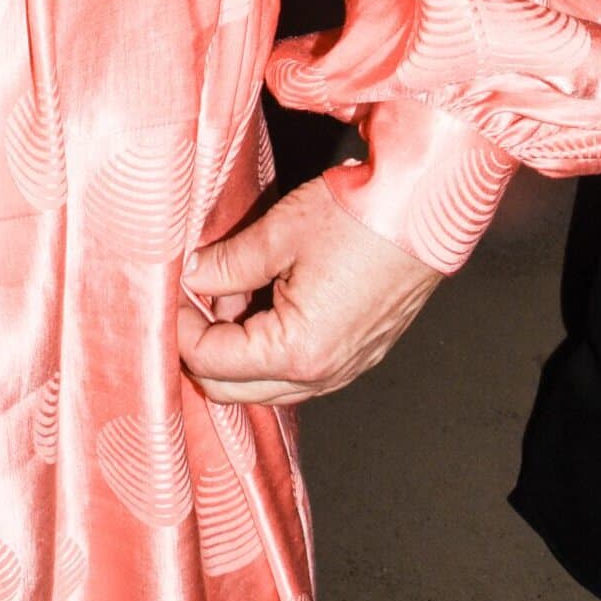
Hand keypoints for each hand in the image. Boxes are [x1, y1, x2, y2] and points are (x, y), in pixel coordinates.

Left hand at [177, 176, 440, 406]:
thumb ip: (228, 264)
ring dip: (238, 351)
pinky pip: (300, 372)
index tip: (172, 292)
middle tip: (191, 300)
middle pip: (233, 390)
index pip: (212, 363)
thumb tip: (192, 276)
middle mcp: (322, 375)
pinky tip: (266, 300)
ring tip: (230, 292)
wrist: (427, 209)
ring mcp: (345, 370)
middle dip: (204, 349)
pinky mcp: (360, 354)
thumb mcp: (280, 233)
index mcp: (297, 353)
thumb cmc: (359, 218)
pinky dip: (271, 348)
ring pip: (267, 386)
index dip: (181, 330)